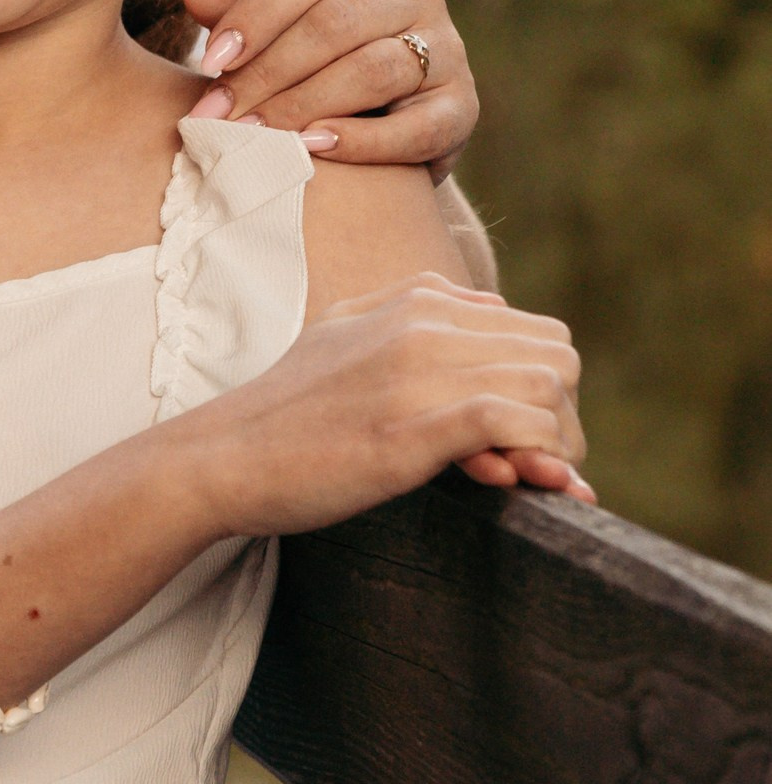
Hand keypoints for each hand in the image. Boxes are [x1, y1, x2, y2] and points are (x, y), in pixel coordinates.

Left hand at [178, 0, 474, 174]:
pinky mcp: (461, 108)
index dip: (254, 17)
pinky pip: (416, 126)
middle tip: (218, 116)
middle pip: (336, 23)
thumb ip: (238, 8)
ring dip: (304, 106)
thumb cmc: (316, 60)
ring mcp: (447, 48)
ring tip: (253, 136)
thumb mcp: (278, 27)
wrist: (384, 125)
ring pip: (374, 69)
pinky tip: (312, 148)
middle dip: (268, 71)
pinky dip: (362, 142)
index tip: (209, 64)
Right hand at [184, 273, 589, 538]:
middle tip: (531, 465)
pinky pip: (518, 423)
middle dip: (563, 417)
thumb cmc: (283, 411)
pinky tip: (508, 482)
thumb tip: (492, 311)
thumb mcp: (344, 335)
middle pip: (558, 355)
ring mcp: (420, 371)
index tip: (515, 439)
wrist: (220, 456)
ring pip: (549, 387)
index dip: (540, 390)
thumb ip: (413, 313)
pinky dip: (532, 457)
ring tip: (522, 480)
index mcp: (415, 301)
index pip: (533, 331)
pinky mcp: (414, 425)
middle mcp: (425, 323)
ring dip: (554, 444)